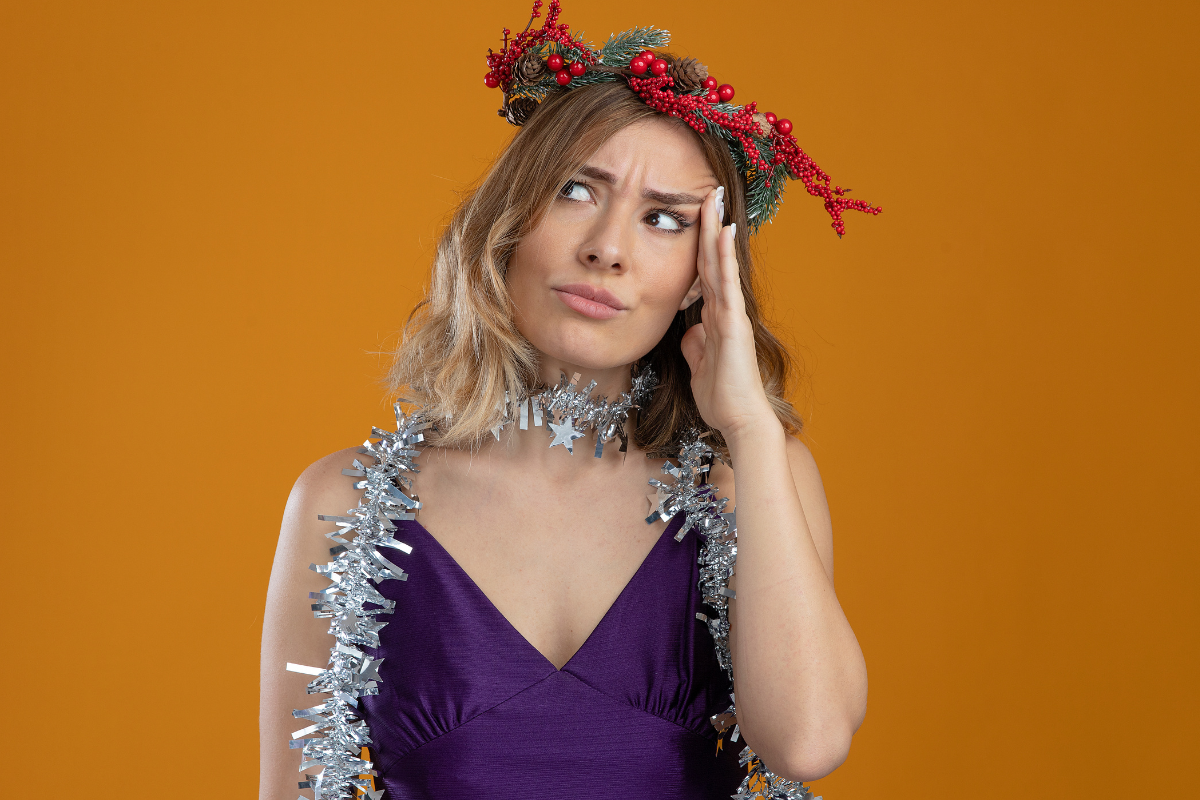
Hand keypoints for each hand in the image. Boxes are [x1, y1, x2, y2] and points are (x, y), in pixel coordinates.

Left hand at [680, 187, 780, 442]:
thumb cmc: (721, 396)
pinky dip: (725, 258)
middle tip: (708, 190)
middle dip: (709, 226)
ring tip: (713, 199)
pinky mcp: (733, 324)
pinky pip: (727, 285)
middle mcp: (726, 309)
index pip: (705, 272)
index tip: (697, 215)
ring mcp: (731, 314)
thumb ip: (695, 343)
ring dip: (716, 231)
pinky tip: (722, 234)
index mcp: (715, 317)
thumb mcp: (698, 365)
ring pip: (721, 265)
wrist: (739, 419)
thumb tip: (690, 329)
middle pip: (714, 260)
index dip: (701, 244)